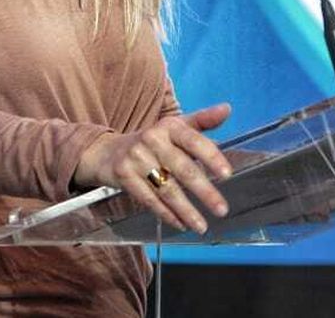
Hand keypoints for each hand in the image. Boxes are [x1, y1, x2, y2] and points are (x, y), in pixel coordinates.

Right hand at [73, 103, 233, 233]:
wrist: (108, 152)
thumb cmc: (152, 141)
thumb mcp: (175, 127)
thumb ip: (203, 121)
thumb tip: (226, 109)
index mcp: (169, 126)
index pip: (194, 141)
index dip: (211, 157)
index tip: (227, 174)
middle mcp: (152, 139)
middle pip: (182, 169)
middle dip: (204, 192)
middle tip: (221, 209)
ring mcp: (136, 158)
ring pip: (167, 189)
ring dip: (187, 210)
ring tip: (202, 226)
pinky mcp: (124, 176)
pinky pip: (149, 199)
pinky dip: (167, 214)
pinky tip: (181, 224)